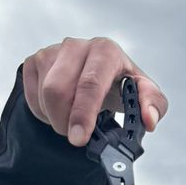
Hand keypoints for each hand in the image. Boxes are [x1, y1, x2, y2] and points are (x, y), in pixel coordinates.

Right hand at [22, 37, 168, 145]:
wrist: (100, 77)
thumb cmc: (121, 85)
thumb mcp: (145, 94)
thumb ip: (154, 105)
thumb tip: (149, 119)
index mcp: (106, 51)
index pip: (89, 83)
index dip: (83, 113)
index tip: (79, 138)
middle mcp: (77, 46)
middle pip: (58, 90)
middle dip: (65, 121)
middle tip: (76, 136)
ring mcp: (52, 51)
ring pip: (44, 94)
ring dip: (55, 118)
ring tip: (72, 120)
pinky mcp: (35, 60)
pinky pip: (31, 94)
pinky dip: (42, 112)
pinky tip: (59, 110)